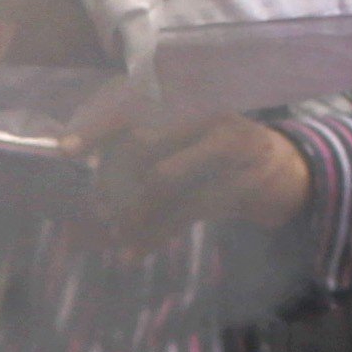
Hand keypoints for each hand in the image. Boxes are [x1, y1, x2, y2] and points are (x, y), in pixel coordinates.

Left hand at [68, 98, 312, 258]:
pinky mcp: (243, 181)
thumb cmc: (219, 160)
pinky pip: (186, 210)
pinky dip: (155, 234)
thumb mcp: (185, 145)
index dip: (98, 126)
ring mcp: (228, 145)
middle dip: (112, 184)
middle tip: (100, 212)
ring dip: (132, 215)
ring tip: (117, 236)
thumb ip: (144, 153)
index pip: (134, 102)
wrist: (286, 172)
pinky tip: (135, 252)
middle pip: (140, 145)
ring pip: (161, 180)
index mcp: (187, 99)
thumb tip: (91, 189)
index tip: (66, 150)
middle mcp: (206, 114)